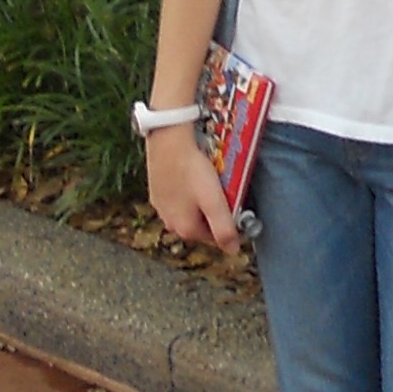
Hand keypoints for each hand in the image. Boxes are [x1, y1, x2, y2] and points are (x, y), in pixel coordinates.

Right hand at [143, 121, 244, 254]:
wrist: (169, 140)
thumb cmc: (193, 170)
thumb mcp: (214, 201)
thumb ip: (224, 229)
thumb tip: (232, 251)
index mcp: (186, 229)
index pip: (214, 238)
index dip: (228, 225)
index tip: (236, 206)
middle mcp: (170, 223)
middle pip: (201, 225)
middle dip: (214, 214)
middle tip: (224, 192)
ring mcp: (160, 207)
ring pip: (189, 211)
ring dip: (201, 203)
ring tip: (210, 182)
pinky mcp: (156, 192)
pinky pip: (178, 199)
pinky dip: (188, 192)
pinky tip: (193, 177)